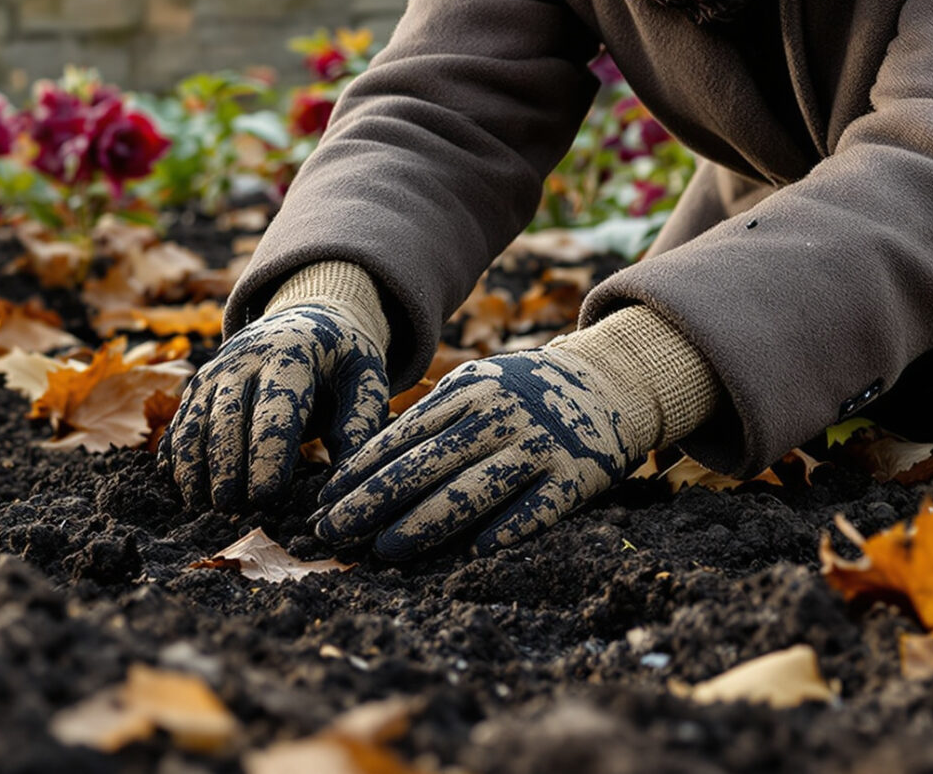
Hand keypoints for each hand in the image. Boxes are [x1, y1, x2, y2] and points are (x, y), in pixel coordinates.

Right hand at [163, 301, 390, 509]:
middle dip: (225, 467)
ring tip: (201, 506)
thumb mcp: (365, 378)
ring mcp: (215, 372)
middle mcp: (244, 360)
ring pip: (194, 420)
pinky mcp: (198, 386)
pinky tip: (180, 487)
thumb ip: (362, 422)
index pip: (275, 410)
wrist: (304, 321)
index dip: (267, 456)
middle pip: (226, 418)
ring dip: (193, 465)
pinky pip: (179, 422)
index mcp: (290, 357)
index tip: (267, 497)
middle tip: (231, 509)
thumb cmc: (339, 360)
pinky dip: (175, 455)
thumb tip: (345, 475)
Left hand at [311, 346, 640, 560]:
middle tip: (331, 532)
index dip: (361, 469)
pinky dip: (509, 526)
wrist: (609, 383)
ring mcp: (538, 445)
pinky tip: (476, 550)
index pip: (403, 435)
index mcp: (468, 391)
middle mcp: (499, 416)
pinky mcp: (575, 475)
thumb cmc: (521, 394)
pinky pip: (538, 506)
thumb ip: (430, 420)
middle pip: (426, 464)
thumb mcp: (474, 388)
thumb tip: (362, 468)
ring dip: (427, 521)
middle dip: (373, 501)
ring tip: (384, 550)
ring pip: (474, 488)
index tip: (324, 500)